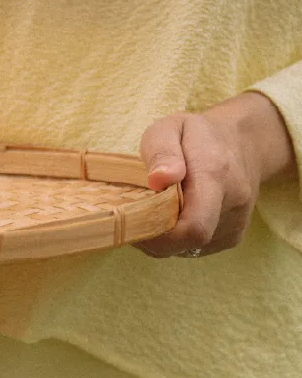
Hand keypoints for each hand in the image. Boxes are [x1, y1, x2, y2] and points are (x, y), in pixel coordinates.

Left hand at [137, 92, 294, 257]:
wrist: (243, 142)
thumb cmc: (197, 134)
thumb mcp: (170, 128)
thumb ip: (162, 151)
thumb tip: (157, 180)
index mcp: (215, 176)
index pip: (194, 226)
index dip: (159, 234)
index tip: (134, 219)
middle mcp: (232, 204)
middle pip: (187, 242)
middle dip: (154, 237)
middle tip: (134, 214)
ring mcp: (236, 224)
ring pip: (188, 249)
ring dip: (163, 238)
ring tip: (155, 210)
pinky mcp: (232, 237)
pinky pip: (195, 249)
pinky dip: (176, 240)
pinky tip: (171, 217)